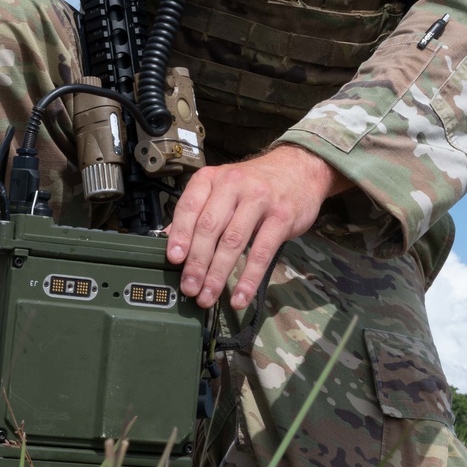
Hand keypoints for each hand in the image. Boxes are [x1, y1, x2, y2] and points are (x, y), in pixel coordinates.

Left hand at [165, 146, 349, 309]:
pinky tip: (239, 297)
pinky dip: (248, 278)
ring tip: (207, 296)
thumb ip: (197, 211)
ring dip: (218, 274)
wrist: (299, 168)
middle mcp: (234, 185)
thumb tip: (166, 239)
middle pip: (209, 227)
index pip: (189, 206)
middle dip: (196, 262)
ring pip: (233, 242)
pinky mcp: (282, 217)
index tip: (173, 259)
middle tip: (189, 287)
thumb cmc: (255, 183)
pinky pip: (261, 252)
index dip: (179, 235)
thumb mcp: (222, 187)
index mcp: (213, 178)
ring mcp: (260, 200)